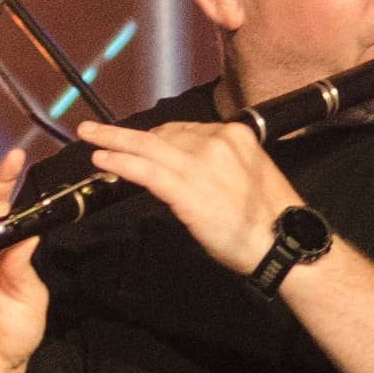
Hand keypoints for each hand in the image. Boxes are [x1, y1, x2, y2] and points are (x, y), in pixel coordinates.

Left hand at [73, 114, 305, 279]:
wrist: (283, 243)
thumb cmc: (269, 219)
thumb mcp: (249, 177)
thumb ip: (220, 166)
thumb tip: (190, 170)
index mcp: (237, 137)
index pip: (187, 129)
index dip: (159, 135)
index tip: (141, 140)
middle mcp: (217, 142)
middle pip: (163, 133)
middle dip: (131, 135)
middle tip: (100, 131)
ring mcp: (200, 162)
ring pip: (147, 146)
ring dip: (113, 141)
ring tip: (90, 137)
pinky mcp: (185, 187)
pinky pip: (144, 169)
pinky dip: (119, 162)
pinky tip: (101, 159)